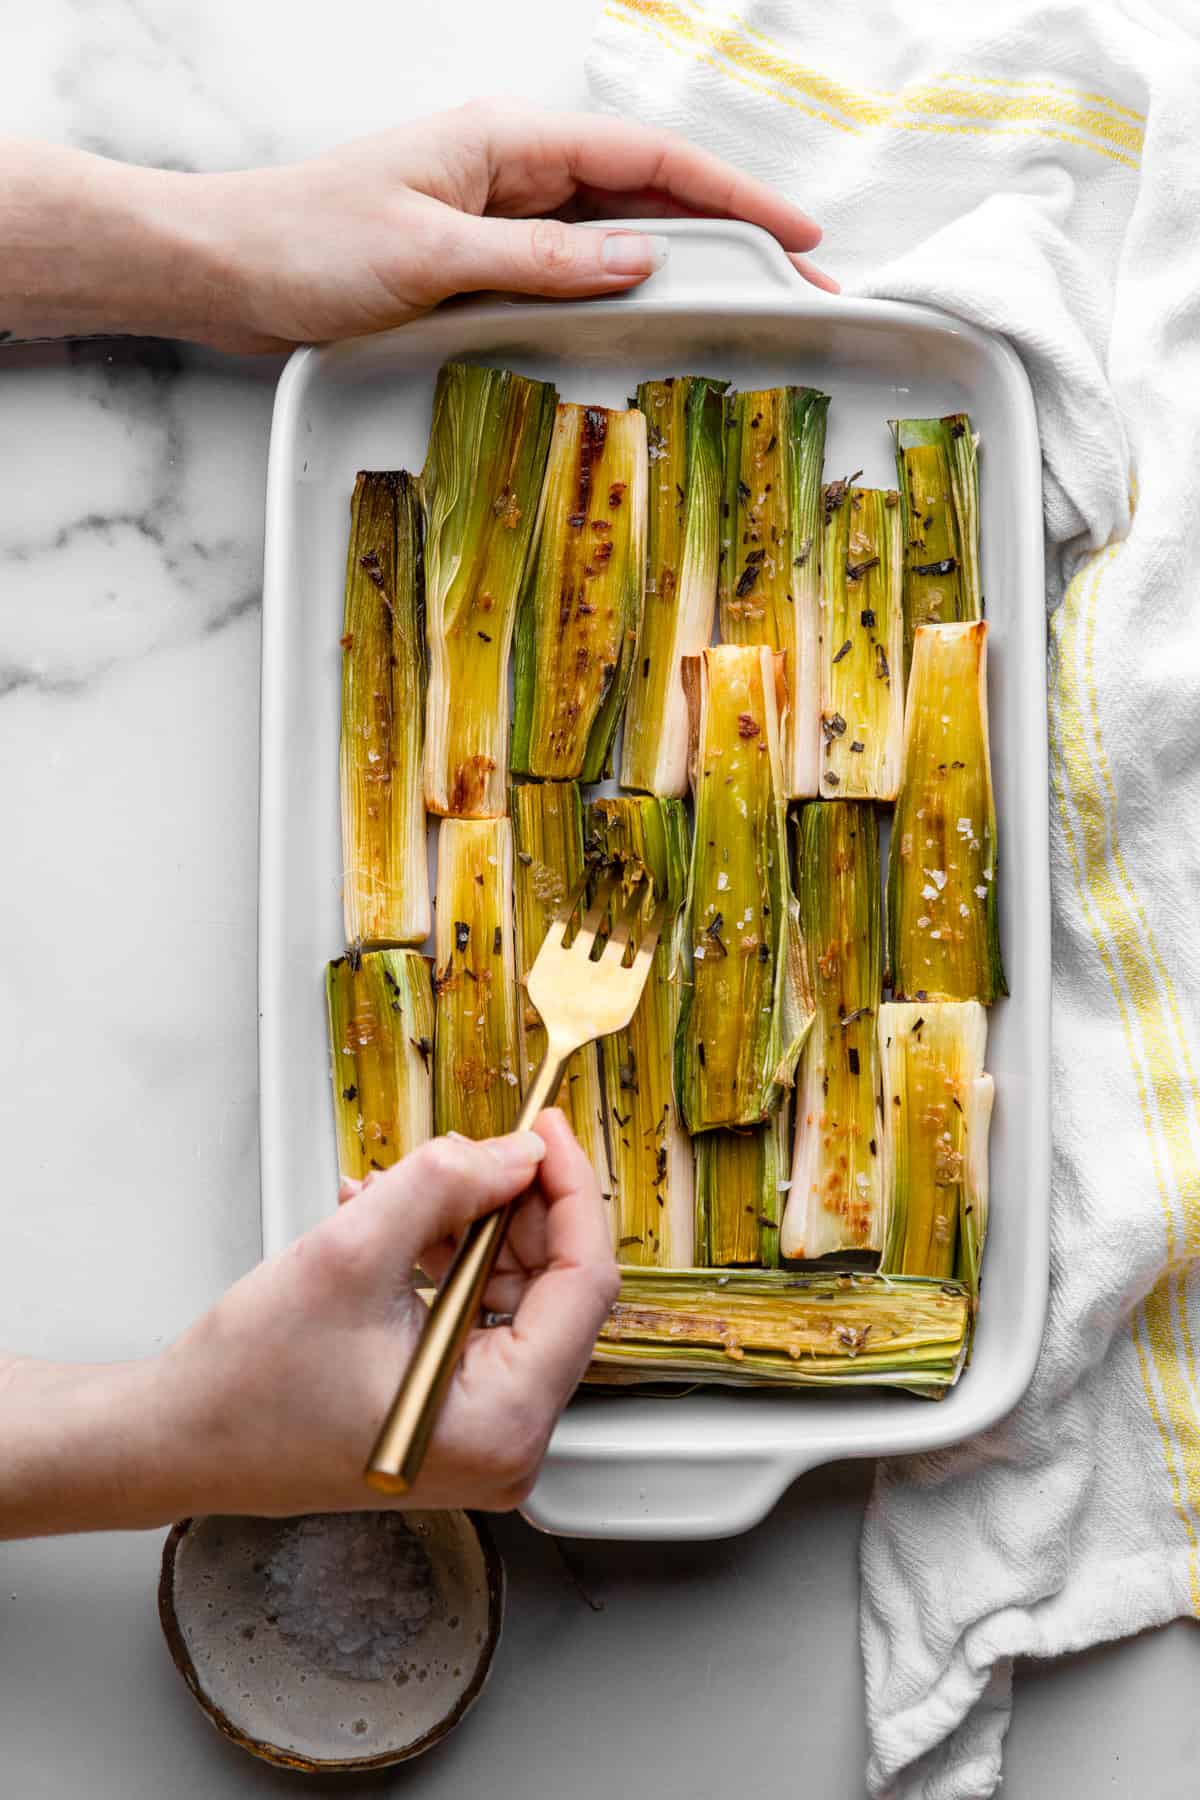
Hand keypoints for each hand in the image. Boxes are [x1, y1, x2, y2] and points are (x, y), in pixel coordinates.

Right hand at [159, 1111, 616, 1514]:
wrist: (178, 1440)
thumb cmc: (245, 1386)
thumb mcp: (352, 1254)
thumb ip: (447, 1186)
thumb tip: (518, 1154)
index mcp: (502, 1421)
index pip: (582, 1283)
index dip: (570, 1192)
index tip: (548, 1131)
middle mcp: (507, 1440)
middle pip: (553, 1288)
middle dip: (508, 1206)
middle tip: (476, 1148)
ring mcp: (481, 1433)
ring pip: (514, 1296)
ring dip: (466, 1230)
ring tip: (403, 1194)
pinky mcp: (453, 1416)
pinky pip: (477, 1319)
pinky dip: (445, 1264)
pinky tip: (394, 1226)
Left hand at [191, 97, 834, 349]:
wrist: (228, 271)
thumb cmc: (308, 243)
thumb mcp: (431, 254)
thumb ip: (539, 259)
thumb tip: (643, 261)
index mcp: (508, 142)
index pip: (648, 160)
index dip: (732, 195)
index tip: (796, 236)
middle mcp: (514, 173)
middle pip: (648, 199)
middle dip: (728, 239)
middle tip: (796, 291)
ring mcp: (500, 219)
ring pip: (616, 240)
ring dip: (683, 273)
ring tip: (747, 314)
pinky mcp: (481, 265)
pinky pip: (572, 275)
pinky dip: (621, 297)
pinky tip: (657, 326)